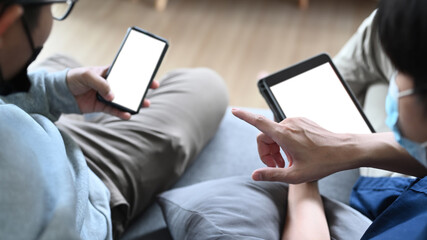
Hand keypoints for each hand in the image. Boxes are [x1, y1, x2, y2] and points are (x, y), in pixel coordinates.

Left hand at [66, 66, 159, 119]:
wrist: (60, 93)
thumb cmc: (73, 78)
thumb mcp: (86, 75)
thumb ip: (101, 84)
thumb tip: (112, 96)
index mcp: (108, 72)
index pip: (126, 72)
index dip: (138, 73)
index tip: (149, 75)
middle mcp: (110, 84)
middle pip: (129, 86)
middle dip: (141, 88)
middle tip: (153, 88)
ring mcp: (107, 96)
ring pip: (124, 100)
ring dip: (134, 102)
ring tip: (145, 104)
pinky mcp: (101, 107)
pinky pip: (114, 111)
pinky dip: (121, 113)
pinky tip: (128, 114)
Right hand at [232, 108, 355, 183]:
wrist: (344, 150)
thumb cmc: (322, 163)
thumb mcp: (296, 175)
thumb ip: (272, 175)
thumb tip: (254, 175)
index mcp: (284, 134)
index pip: (258, 122)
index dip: (244, 116)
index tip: (233, 110)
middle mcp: (288, 123)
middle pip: (265, 136)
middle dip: (266, 152)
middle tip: (276, 168)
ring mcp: (296, 120)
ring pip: (275, 133)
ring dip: (276, 148)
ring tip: (288, 163)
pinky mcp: (302, 121)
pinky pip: (285, 130)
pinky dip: (284, 142)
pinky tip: (295, 154)